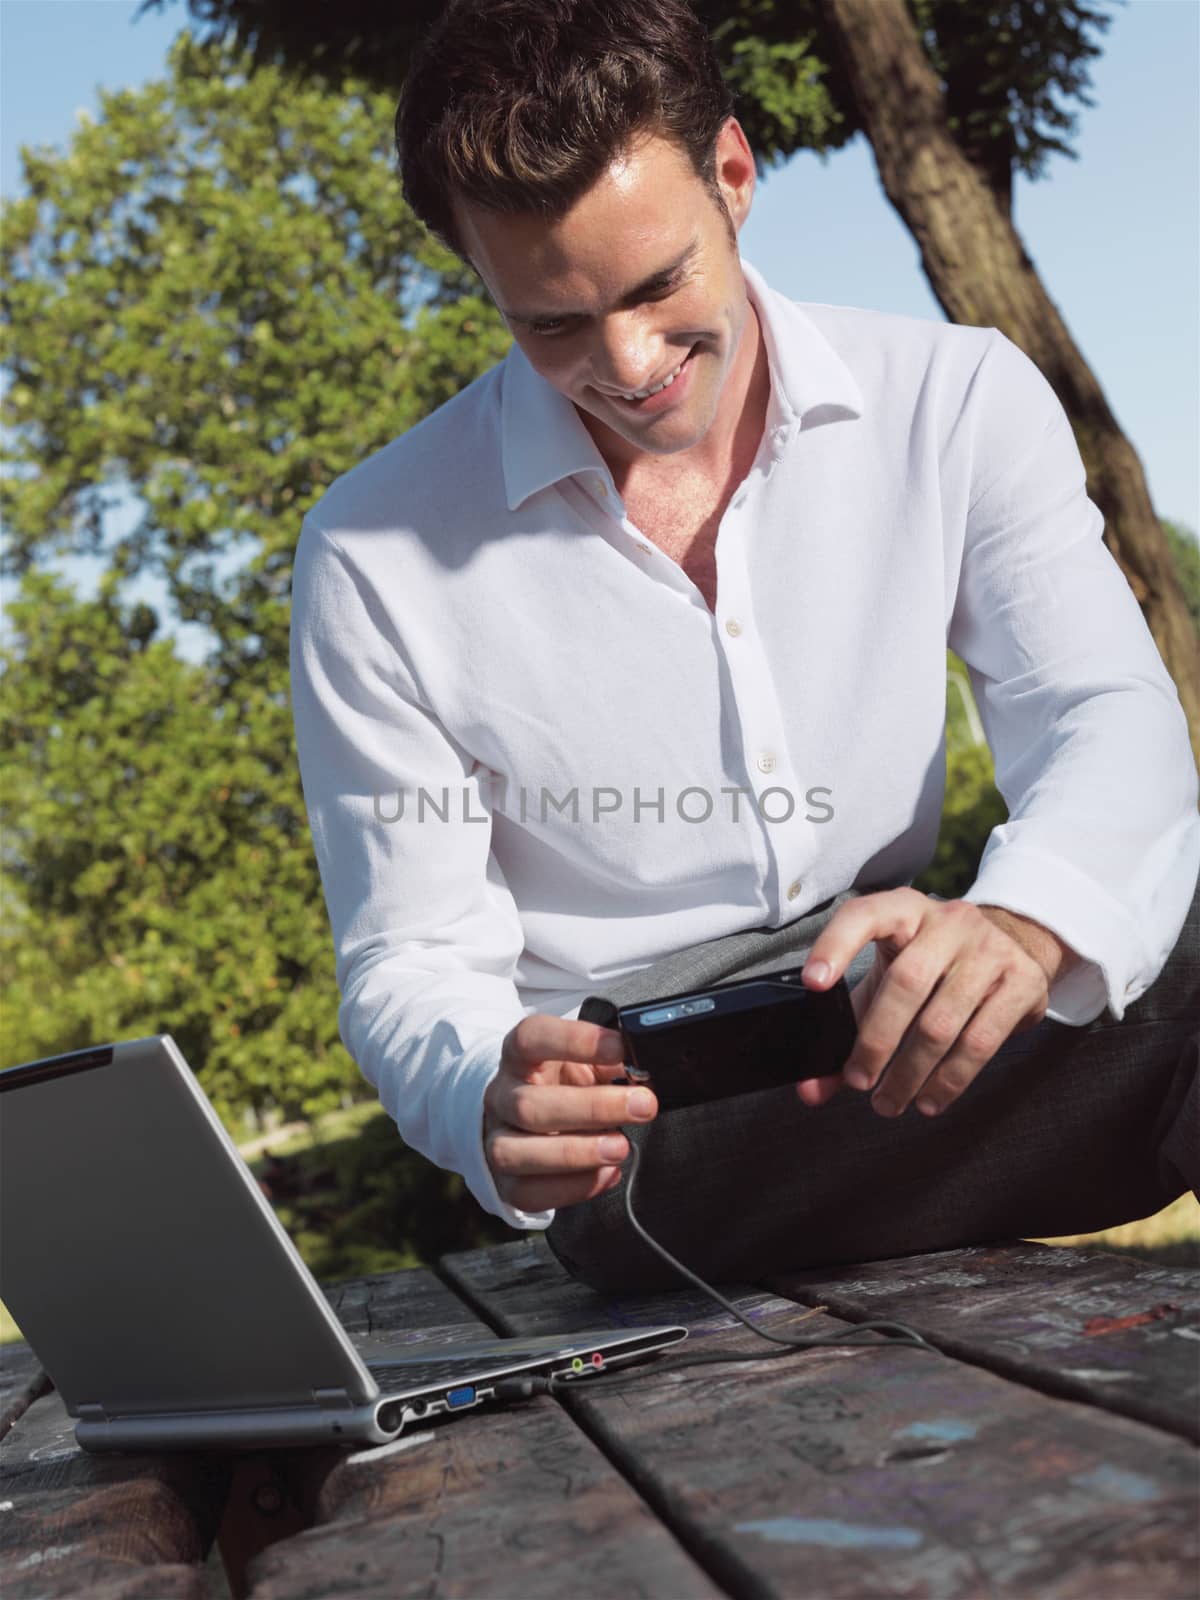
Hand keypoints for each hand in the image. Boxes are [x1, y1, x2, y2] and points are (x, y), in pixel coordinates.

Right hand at [484, 1014, 657, 1210]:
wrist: (532, 1118)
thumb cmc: (566, 1084)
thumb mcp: (587, 1061)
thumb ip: (613, 1063)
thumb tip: (644, 1072)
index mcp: (519, 1056)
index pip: (531, 1038)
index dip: (574, 1041)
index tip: (619, 1048)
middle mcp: (500, 1097)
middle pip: (528, 1105)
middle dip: (592, 1108)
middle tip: (642, 1106)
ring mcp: (496, 1140)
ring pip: (515, 1152)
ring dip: (576, 1153)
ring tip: (620, 1147)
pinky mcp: (504, 1182)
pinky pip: (528, 1193)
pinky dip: (573, 1187)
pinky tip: (607, 1173)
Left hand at [792, 889, 1065, 1117]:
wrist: (1010, 943)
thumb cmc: (930, 966)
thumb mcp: (886, 980)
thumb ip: (846, 1028)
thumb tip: (812, 1091)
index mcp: (904, 909)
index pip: (864, 915)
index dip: (836, 946)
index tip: (813, 984)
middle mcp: (949, 921)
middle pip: (906, 982)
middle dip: (876, 1041)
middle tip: (859, 1082)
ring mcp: (990, 949)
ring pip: (942, 1021)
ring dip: (910, 1073)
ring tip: (888, 1103)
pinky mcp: (1022, 981)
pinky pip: (981, 1041)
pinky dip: (950, 1079)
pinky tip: (930, 1100)